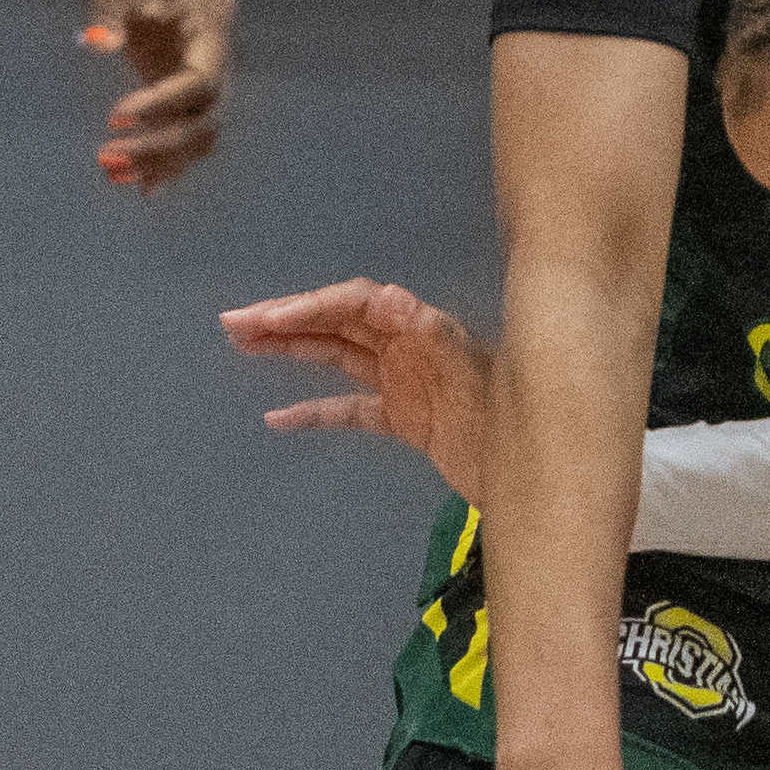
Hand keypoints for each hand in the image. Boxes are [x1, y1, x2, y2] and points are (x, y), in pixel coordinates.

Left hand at [77, 0, 236, 190]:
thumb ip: (105, 14)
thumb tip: (95, 43)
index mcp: (212, 21)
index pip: (201, 79)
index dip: (162, 104)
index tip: (115, 115)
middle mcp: (218, 53)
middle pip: (206, 115)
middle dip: (161, 144)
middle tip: (107, 157)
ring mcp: (204, 72)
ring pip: (199, 132)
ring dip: (161, 159)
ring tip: (110, 173)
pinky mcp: (182, 87)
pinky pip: (182, 131)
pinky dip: (162, 159)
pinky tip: (136, 185)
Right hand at [221, 278, 495, 503]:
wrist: (537, 470)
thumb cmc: (510, 422)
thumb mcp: (477, 377)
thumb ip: (439, 340)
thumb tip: (392, 299)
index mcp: (422, 328)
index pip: (355, 304)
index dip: (311, 307)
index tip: (269, 319)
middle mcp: (408, 347)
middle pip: (337, 324)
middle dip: (285, 321)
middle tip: (232, 324)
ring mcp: (404, 382)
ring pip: (336, 357)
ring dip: (291, 350)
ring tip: (242, 345)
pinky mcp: (405, 419)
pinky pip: (349, 409)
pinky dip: (314, 411)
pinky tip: (277, 419)